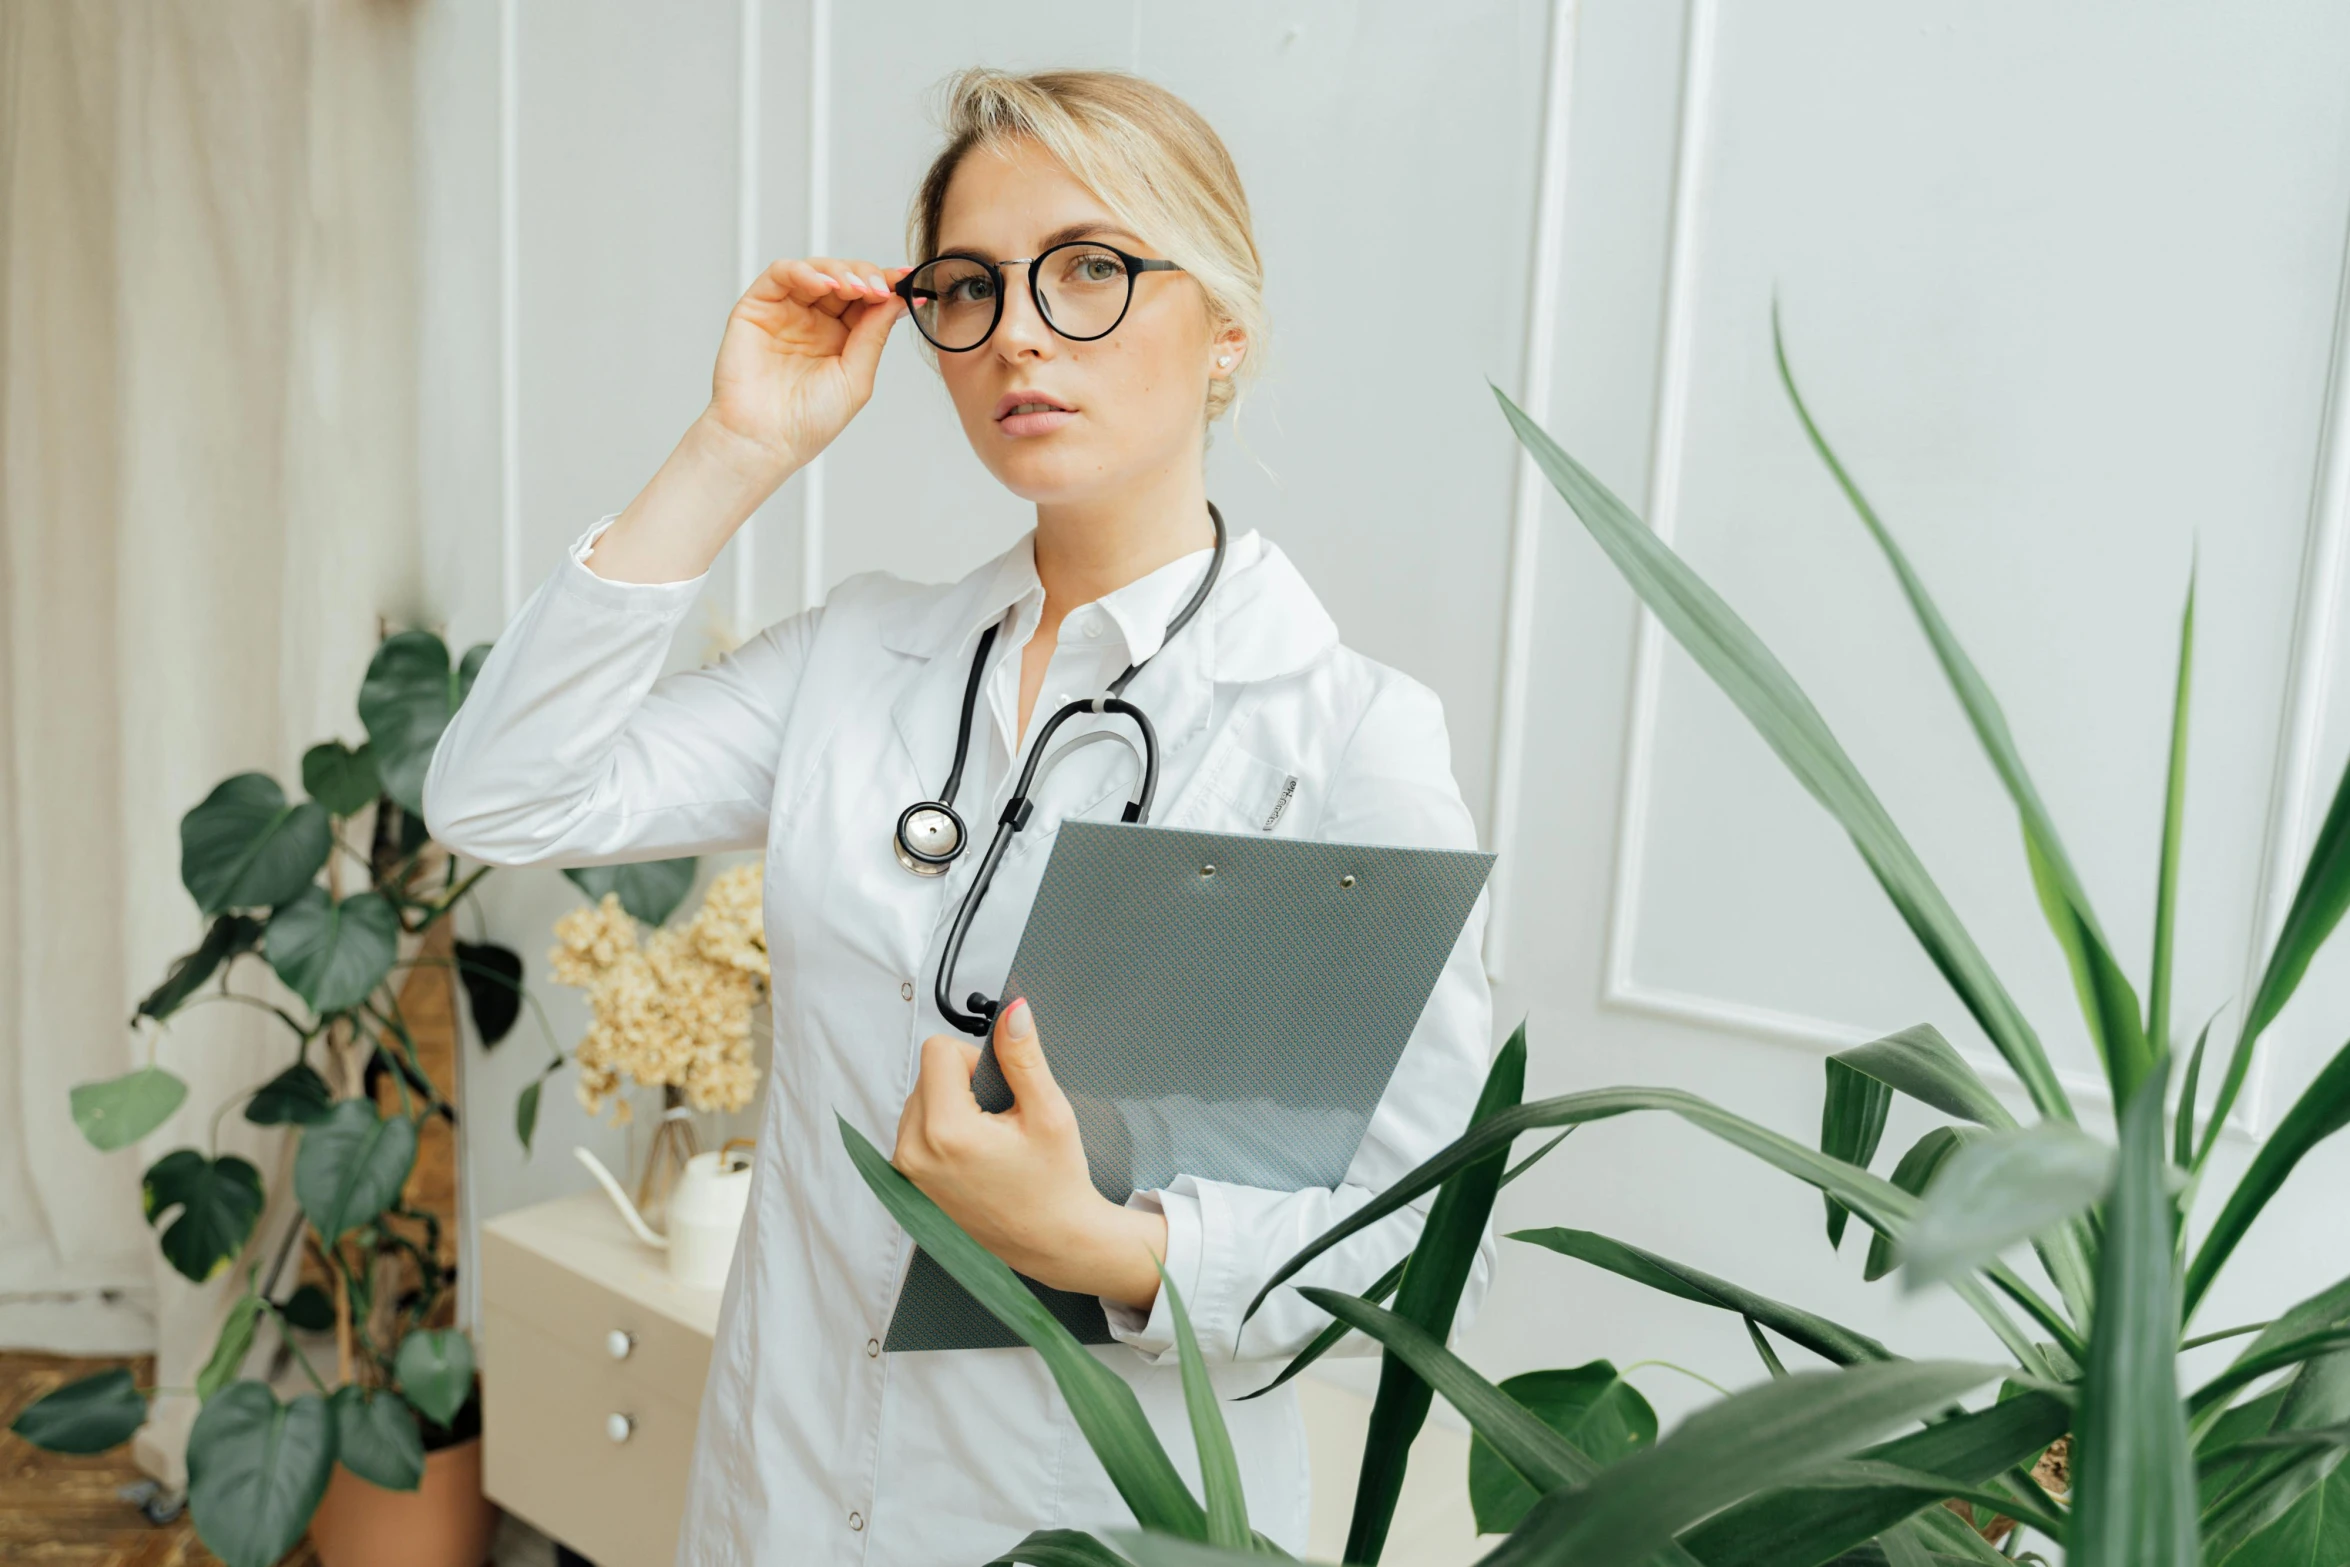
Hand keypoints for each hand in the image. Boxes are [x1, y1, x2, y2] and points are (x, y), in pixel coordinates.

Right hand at [705, 256, 908, 480]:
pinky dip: (805, 271)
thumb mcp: (856, 377)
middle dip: (867, 277)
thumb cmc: (809, 421)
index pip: (866, 300)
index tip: (907, 279)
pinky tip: (825, 285)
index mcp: (840, 338)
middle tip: (880, 288)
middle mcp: (814, 321)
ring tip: (857, 288)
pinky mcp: (757, 307)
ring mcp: (786, 312)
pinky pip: (781, 274)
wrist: (765, 440)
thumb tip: (899, 299)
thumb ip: (875, 335)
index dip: (886, 285)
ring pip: (816, 270)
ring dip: (840, 272)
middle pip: (844, 278)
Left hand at [892, 997, 1166, 1311]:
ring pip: (921, 1098)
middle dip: (964, 1083)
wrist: (1052, 1242)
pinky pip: (915, 1128)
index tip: (1000, 1091)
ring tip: (989, 1140)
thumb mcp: (1049, 1113)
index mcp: (945, 1131)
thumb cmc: (1055, 1185)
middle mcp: (914, 1151)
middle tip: (1000, 1119)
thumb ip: (1024, 1057)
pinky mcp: (907, 1182)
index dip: (976, 1059)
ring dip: (952, 1106)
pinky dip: (942, 1129)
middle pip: (927, 1073)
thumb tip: (1012, 1012)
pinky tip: (973, 1155)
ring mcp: (906, 1170)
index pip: (938, 1050)